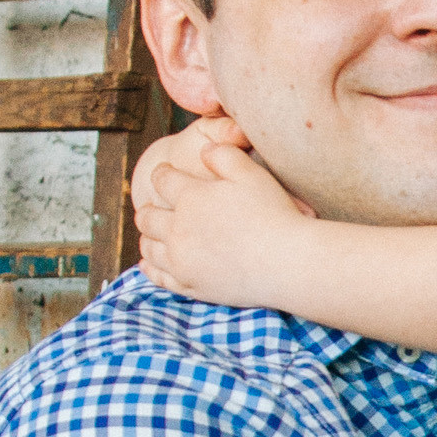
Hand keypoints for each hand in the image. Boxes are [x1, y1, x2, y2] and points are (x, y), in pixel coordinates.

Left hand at [132, 113, 317, 308]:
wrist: (289, 264)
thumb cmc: (276, 216)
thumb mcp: (252, 174)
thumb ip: (224, 154)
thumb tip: (204, 150)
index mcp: (190, 197)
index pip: (161, 179)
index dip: (162, 173)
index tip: (165, 173)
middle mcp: (178, 229)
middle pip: (147, 216)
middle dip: (148, 208)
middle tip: (152, 206)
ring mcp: (181, 261)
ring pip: (148, 247)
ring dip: (147, 237)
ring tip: (153, 233)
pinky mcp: (190, 286)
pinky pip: (158, 277)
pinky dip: (150, 268)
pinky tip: (149, 263)